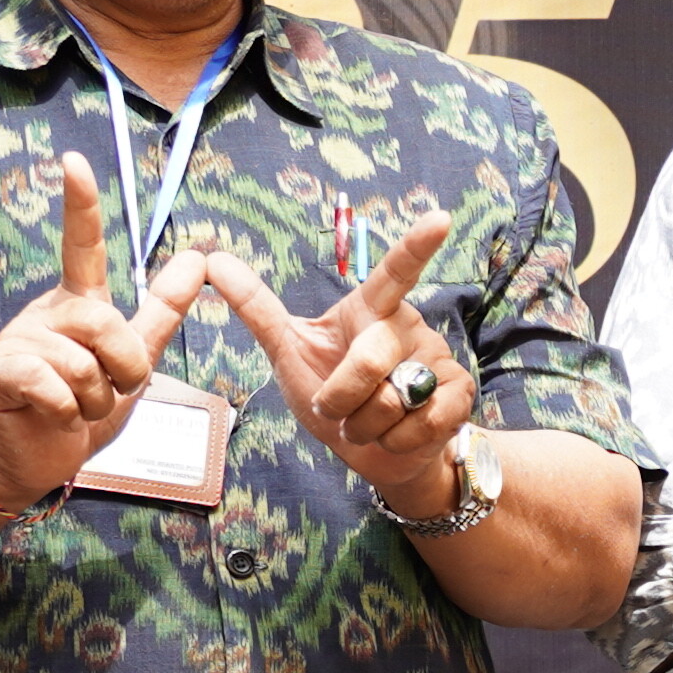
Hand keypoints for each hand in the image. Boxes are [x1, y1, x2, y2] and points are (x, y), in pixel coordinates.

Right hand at [0, 159, 197, 506]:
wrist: (38, 461)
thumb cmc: (84, 409)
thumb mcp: (133, 363)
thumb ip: (161, 313)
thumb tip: (197, 257)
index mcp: (78, 305)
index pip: (80, 246)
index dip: (79, 205)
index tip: (74, 160)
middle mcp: (45, 313)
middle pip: (104, 321)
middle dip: (124, 369)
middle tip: (110, 393)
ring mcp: (15, 341)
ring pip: (82, 363)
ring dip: (95, 400)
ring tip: (77, 410)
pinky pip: (49, 384)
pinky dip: (65, 410)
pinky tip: (52, 416)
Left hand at [215, 203, 471, 519]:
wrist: (378, 454)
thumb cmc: (334, 396)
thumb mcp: (288, 351)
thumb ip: (256, 307)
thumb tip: (213, 258)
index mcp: (371, 310)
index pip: (394, 273)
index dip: (417, 246)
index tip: (439, 218)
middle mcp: (408, 328)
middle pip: (369, 360)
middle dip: (340, 399)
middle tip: (336, 409)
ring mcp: (437, 361)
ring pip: (393, 401)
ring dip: (366, 426)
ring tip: (370, 423)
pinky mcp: (459, 397)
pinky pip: (422, 423)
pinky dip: (396, 440)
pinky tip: (398, 435)